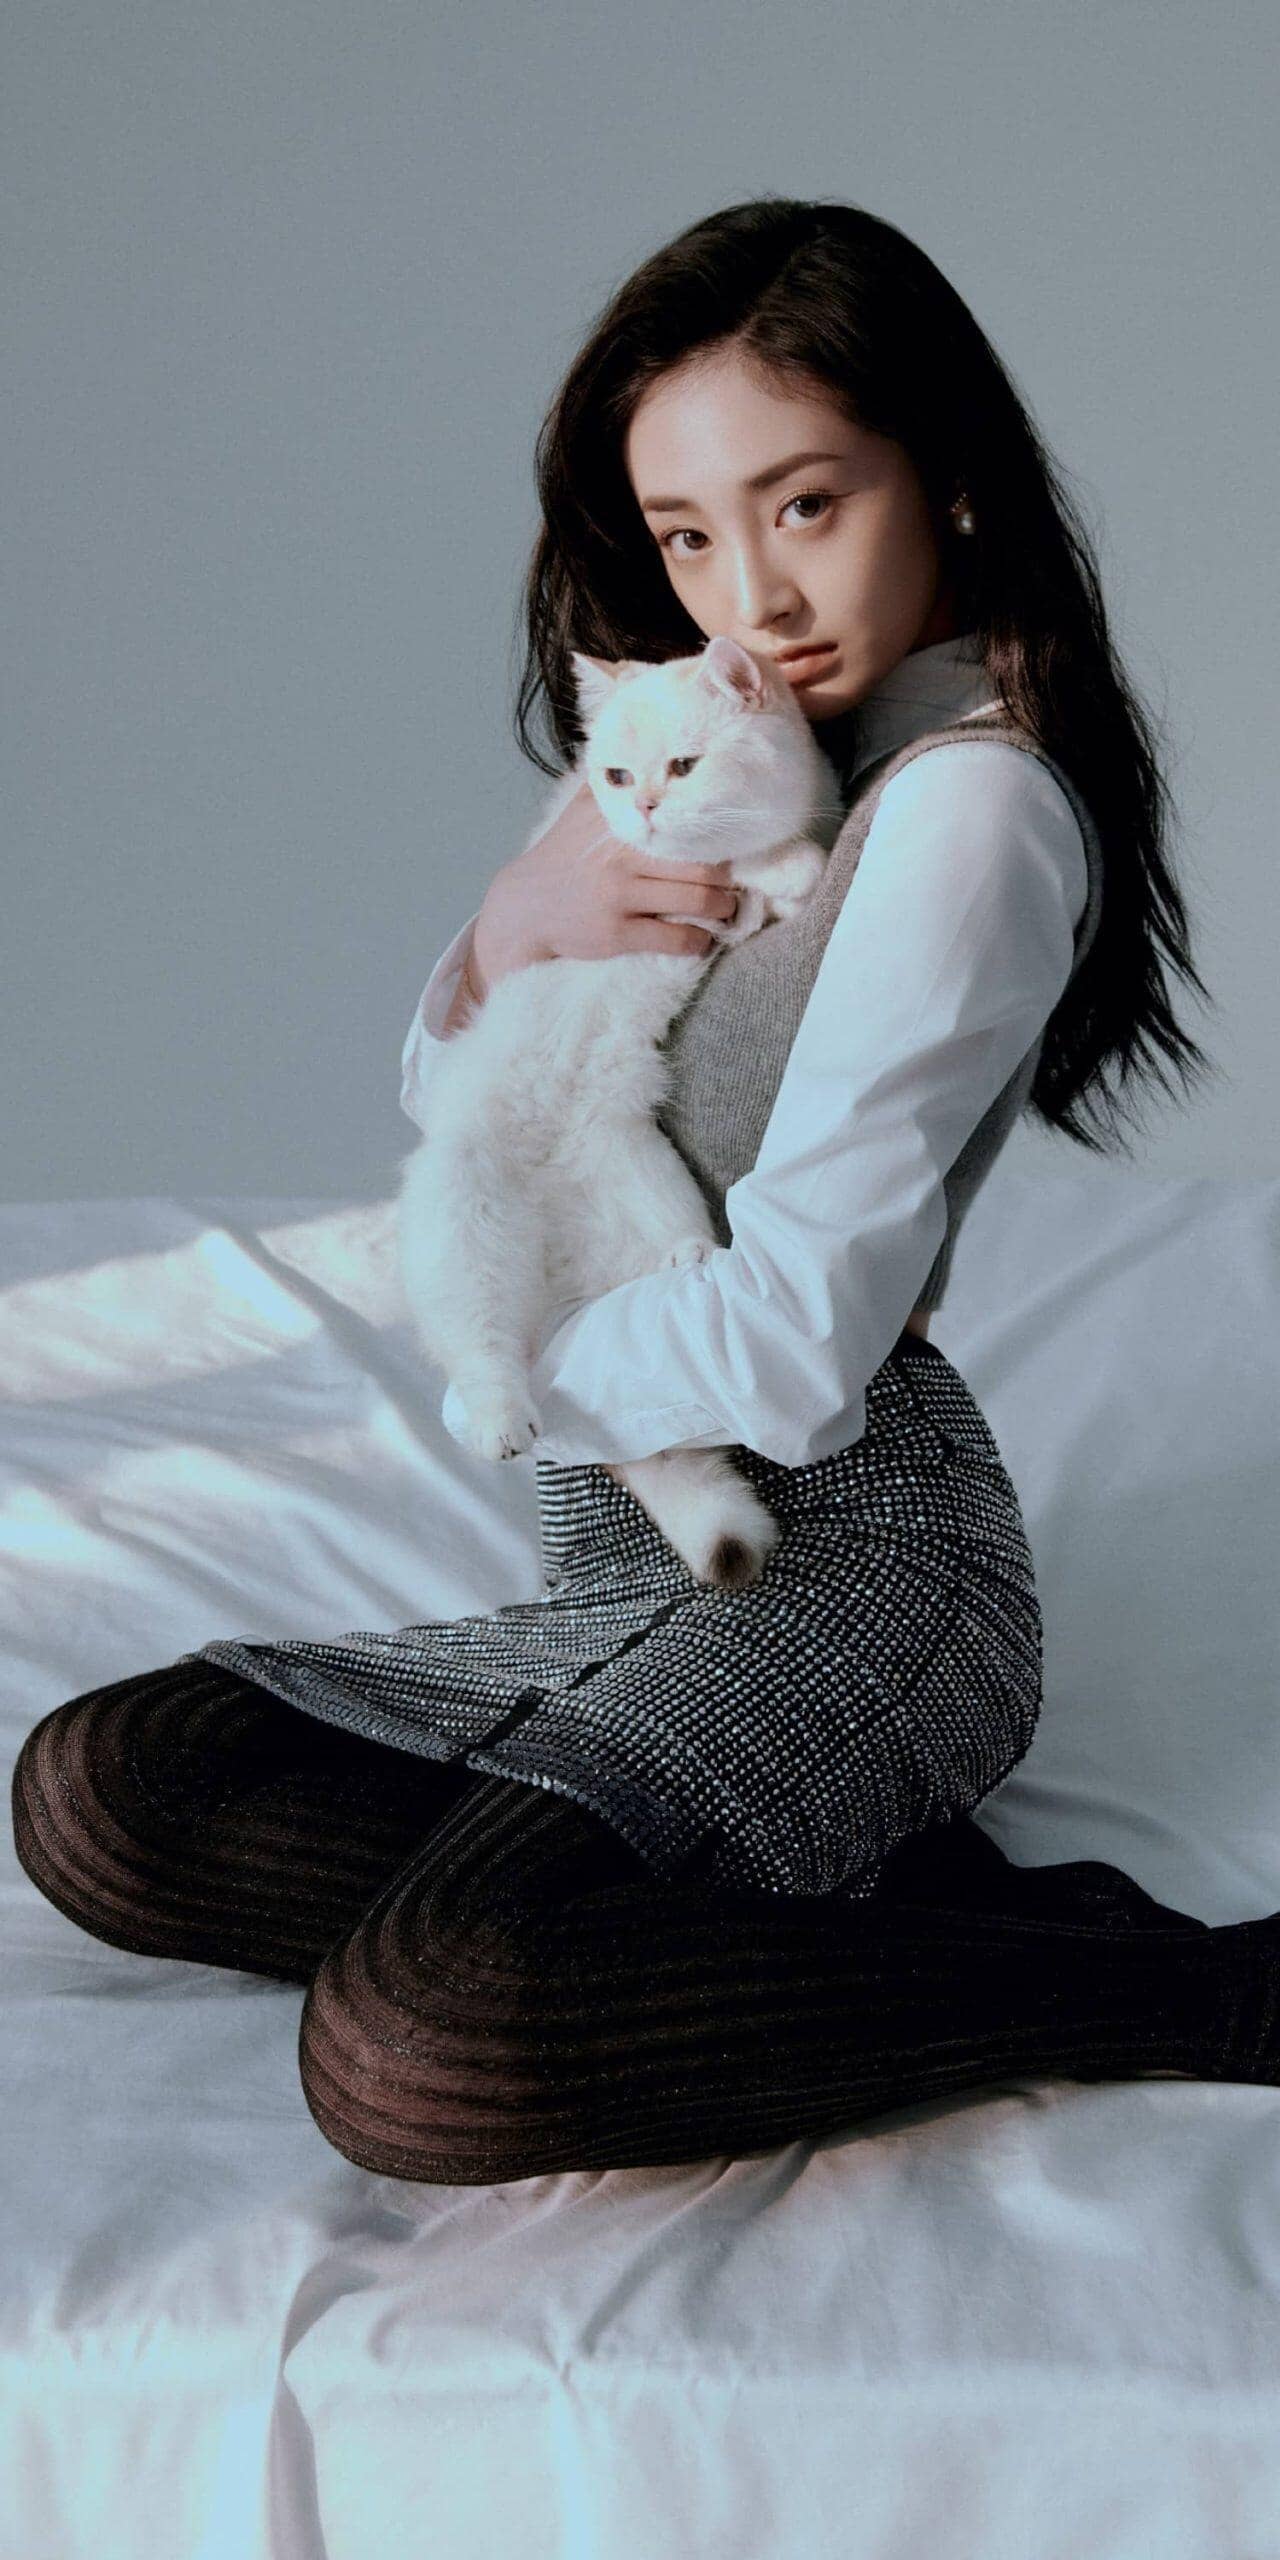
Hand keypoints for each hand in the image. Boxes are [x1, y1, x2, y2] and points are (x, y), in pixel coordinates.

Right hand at [470, 778, 740, 991]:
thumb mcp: (582, 810)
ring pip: (697, 901)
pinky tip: (702, 939)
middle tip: (734, 882)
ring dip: (722, 909)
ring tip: (726, 908)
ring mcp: (619, 896)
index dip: (716, 831)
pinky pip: (676, 939)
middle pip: (702, 864)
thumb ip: (613, 781)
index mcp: (619, 821)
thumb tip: (645, 742)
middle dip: (727, 878)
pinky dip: (699, 942)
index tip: (732, 838)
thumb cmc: (564, 856)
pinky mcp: (617, 934)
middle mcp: (621, 856)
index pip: (684, 820)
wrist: (525, 907)